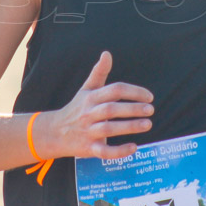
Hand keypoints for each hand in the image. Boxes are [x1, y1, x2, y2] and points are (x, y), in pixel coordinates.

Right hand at [38, 51, 153, 159]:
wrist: (55, 132)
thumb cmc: (76, 108)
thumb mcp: (86, 89)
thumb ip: (99, 72)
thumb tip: (107, 53)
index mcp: (91, 97)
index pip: (114, 90)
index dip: (133, 92)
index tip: (149, 97)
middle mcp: (89, 113)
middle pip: (112, 109)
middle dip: (133, 109)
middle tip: (151, 110)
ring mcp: (88, 131)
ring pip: (109, 128)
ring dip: (130, 127)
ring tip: (148, 124)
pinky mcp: (89, 148)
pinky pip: (104, 151)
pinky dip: (119, 151)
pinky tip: (133, 147)